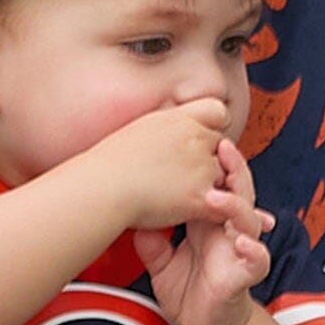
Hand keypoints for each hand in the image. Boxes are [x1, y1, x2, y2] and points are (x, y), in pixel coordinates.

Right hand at [84, 96, 235, 231]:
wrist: (100, 188)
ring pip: (223, 176)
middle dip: (210, 159)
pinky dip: (211, 212)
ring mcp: (201, 168)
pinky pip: (222, 205)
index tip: (198, 143)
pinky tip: (190, 213)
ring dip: (210, 186)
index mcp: (180, 119)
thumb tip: (172, 129)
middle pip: (221, 146)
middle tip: (184, 175)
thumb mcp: (139, 128)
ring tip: (182, 195)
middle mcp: (195, 138)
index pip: (218, 111)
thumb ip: (165, 125)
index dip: (212, 127)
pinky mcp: (200, 197)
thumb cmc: (108, 164)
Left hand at [137, 138, 273, 324]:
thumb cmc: (189, 292)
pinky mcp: (248, 275)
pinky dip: (252, 249)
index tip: (193, 141)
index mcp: (210, 223)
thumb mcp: (162, 264)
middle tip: (222, 147)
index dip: (209, 165)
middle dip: (234, 169)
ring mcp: (241, 251)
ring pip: (249, 220)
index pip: (214, 185)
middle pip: (239, 191)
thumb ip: (152, 242)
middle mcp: (229, 231)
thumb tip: (133, 220)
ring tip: (218, 197)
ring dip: (237, 206)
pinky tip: (241, 242)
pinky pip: (257, 258)